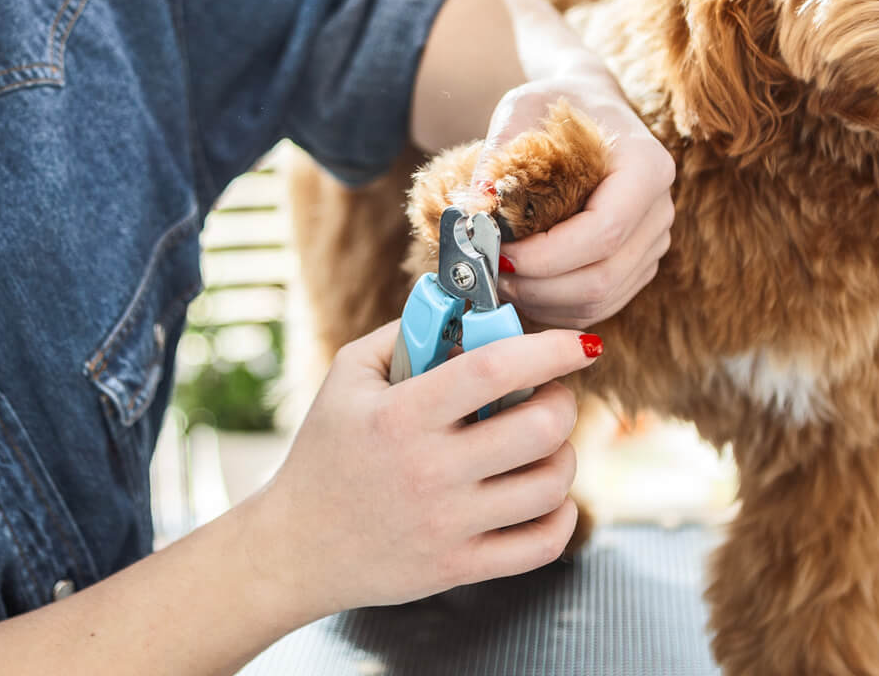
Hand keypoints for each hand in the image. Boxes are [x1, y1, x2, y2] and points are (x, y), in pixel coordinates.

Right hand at [235, 319, 602, 616]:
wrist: (297, 547)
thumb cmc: (326, 452)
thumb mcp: (347, 376)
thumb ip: (407, 333)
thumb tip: (472, 311)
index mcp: (401, 416)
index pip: (494, 370)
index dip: (550, 350)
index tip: (581, 343)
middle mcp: (428, 471)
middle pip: (539, 428)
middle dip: (562, 401)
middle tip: (550, 395)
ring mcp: (447, 525)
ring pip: (550, 485)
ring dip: (564, 454)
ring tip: (544, 443)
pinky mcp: (459, 567)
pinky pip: (541, 544)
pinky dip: (561, 515)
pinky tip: (545, 494)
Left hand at [470, 79, 674, 329]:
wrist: (590, 107)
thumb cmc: (557, 105)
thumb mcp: (523, 108)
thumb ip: (499, 154)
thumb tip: (475, 207)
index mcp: (647, 166)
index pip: (604, 230)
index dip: (547, 255)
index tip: (498, 252)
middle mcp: (660, 209)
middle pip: (603, 276)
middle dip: (538, 286)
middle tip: (487, 275)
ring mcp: (653, 242)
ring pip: (601, 300)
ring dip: (543, 302)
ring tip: (498, 282)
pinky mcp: (638, 264)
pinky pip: (600, 305)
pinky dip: (556, 307)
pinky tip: (522, 287)